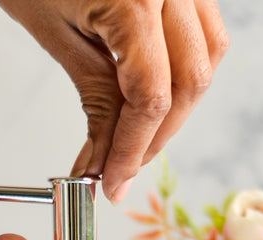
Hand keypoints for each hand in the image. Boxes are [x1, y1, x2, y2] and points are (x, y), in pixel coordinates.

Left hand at [0, 0, 227, 203]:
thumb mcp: (54, 33)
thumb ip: (94, 98)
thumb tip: (106, 160)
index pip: (151, 98)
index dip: (133, 151)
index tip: (112, 183)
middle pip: (189, 84)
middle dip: (155, 138)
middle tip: (120, 170)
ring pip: (207, 60)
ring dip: (176, 110)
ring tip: (136, 138)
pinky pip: (204, 33)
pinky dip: (183, 73)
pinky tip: (154, 96)